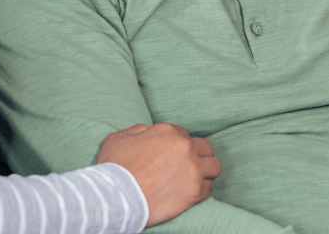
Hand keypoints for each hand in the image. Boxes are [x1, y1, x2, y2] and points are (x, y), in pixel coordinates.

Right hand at [97, 122, 221, 226]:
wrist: (115, 197)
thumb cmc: (114, 169)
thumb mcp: (119, 138)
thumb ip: (138, 131)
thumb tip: (147, 132)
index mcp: (168, 132)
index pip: (184, 135)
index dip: (177, 146)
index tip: (171, 157)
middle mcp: (185, 147)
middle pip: (205, 148)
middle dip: (198, 156)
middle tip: (187, 167)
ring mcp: (193, 169)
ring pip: (214, 166)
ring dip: (206, 172)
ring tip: (195, 179)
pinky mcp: (195, 192)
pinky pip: (209, 188)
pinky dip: (202, 190)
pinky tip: (191, 193)